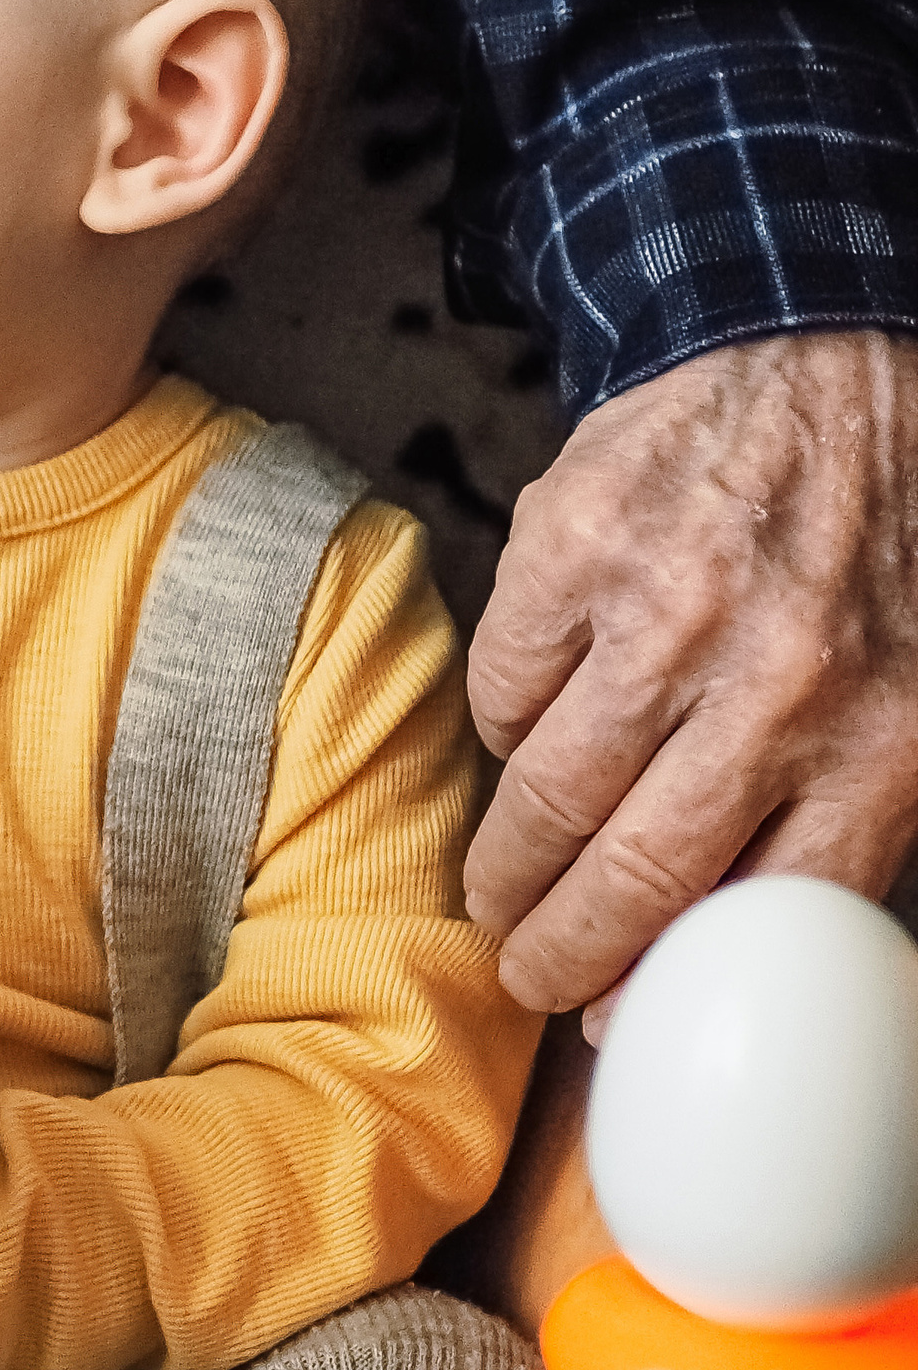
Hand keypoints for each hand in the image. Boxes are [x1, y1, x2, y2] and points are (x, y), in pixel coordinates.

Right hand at [465, 333, 917, 1018]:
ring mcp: (665, 612)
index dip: (667, 982)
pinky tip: (524, 731)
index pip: (767, 911)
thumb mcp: (917, 685)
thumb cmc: (876, 534)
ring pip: (546, 792)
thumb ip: (852, 806)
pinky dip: (502, 725)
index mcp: (886, 736)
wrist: (812, 354)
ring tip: (494, 888)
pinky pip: (502, 687)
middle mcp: (779, 682)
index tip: (610, 1015)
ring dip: (504, 863)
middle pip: (637, 873)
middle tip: (525, 971)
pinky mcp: (572, 550)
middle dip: (559, 949)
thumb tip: (740, 945)